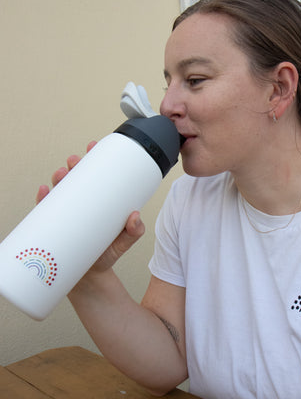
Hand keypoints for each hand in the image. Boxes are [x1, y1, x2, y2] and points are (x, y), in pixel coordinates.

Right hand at [36, 141, 144, 272]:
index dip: (94, 159)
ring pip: (60, 190)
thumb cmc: (107, 254)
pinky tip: (44, 191)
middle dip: (75, 165)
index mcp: (100, 202)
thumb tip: (135, 216)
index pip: (96, 176)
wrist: (90, 276)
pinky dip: (43, 199)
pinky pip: (46, 209)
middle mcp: (83, 204)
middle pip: (77, 179)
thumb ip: (134, 232)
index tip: (94, 146)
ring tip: (62, 174)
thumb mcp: (124, 242)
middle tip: (76, 161)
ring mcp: (67, 214)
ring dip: (59, 179)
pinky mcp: (55, 226)